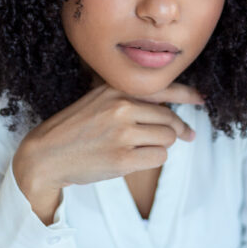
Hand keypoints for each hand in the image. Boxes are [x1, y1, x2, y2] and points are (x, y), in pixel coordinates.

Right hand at [15, 82, 203, 190]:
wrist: (45, 155)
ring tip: (138, 148)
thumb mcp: (98, 101)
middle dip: (175, 130)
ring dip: (159, 146)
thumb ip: (128, 98)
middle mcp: (121, 107)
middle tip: (185, 136)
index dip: (186, 95)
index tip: (201, 100)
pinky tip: (134, 159)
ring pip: (167, 139)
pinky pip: (159, 157)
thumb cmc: (74, 129)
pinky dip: (152, 159)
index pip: (161, 88)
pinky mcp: (123, 159)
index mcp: (115, 89)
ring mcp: (122, 133)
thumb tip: (171, 108)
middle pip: (169, 118)